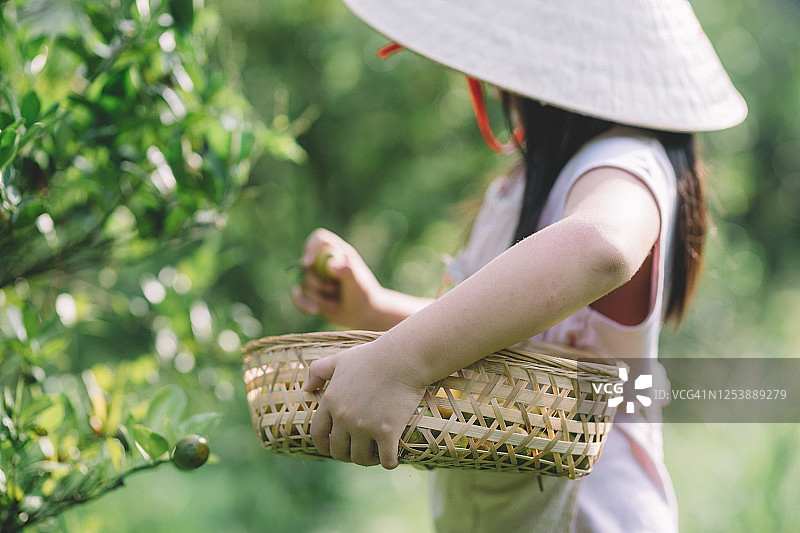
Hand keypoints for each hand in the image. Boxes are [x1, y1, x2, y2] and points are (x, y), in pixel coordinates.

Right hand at [291, 228, 384, 329]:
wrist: (363, 314)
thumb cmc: (364, 294)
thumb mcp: (358, 283)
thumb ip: (347, 272)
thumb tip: (330, 265)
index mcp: (336, 252)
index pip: (319, 239)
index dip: (311, 248)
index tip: (308, 264)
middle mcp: (323, 261)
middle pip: (306, 265)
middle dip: (316, 281)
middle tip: (332, 290)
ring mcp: (314, 276)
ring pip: (302, 283)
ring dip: (316, 296)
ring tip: (334, 301)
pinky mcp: (309, 292)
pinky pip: (297, 295)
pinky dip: (303, 304)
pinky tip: (315, 311)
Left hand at [301, 339, 426, 468]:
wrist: (403, 357)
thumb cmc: (373, 356)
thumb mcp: (340, 359)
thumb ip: (318, 371)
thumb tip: (306, 389)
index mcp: (331, 402)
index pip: (318, 434)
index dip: (325, 445)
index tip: (334, 447)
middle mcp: (344, 417)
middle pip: (338, 451)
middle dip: (348, 454)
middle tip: (360, 449)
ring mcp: (365, 426)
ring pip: (361, 459)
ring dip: (368, 460)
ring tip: (376, 453)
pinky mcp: (387, 432)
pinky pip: (386, 460)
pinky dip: (389, 462)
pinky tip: (393, 457)